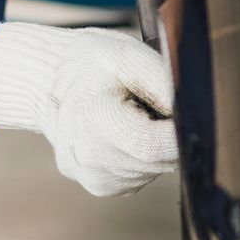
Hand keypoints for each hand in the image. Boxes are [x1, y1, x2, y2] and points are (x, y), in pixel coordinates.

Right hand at [0, 22, 177, 196]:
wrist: (45, 83)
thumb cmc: (88, 63)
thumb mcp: (124, 53)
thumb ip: (160, 79)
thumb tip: (193, 110)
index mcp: (90, 119)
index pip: (152, 145)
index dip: (179, 130)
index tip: (184, 110)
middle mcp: (87, 158)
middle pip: (159, 160)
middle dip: (168, 135)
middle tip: (150, 104)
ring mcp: (91, 177)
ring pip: (154, 171)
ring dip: (156, 145)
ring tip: (133, 115)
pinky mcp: (99, 187)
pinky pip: (142, 176)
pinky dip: (143, 156)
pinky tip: (124, 133)